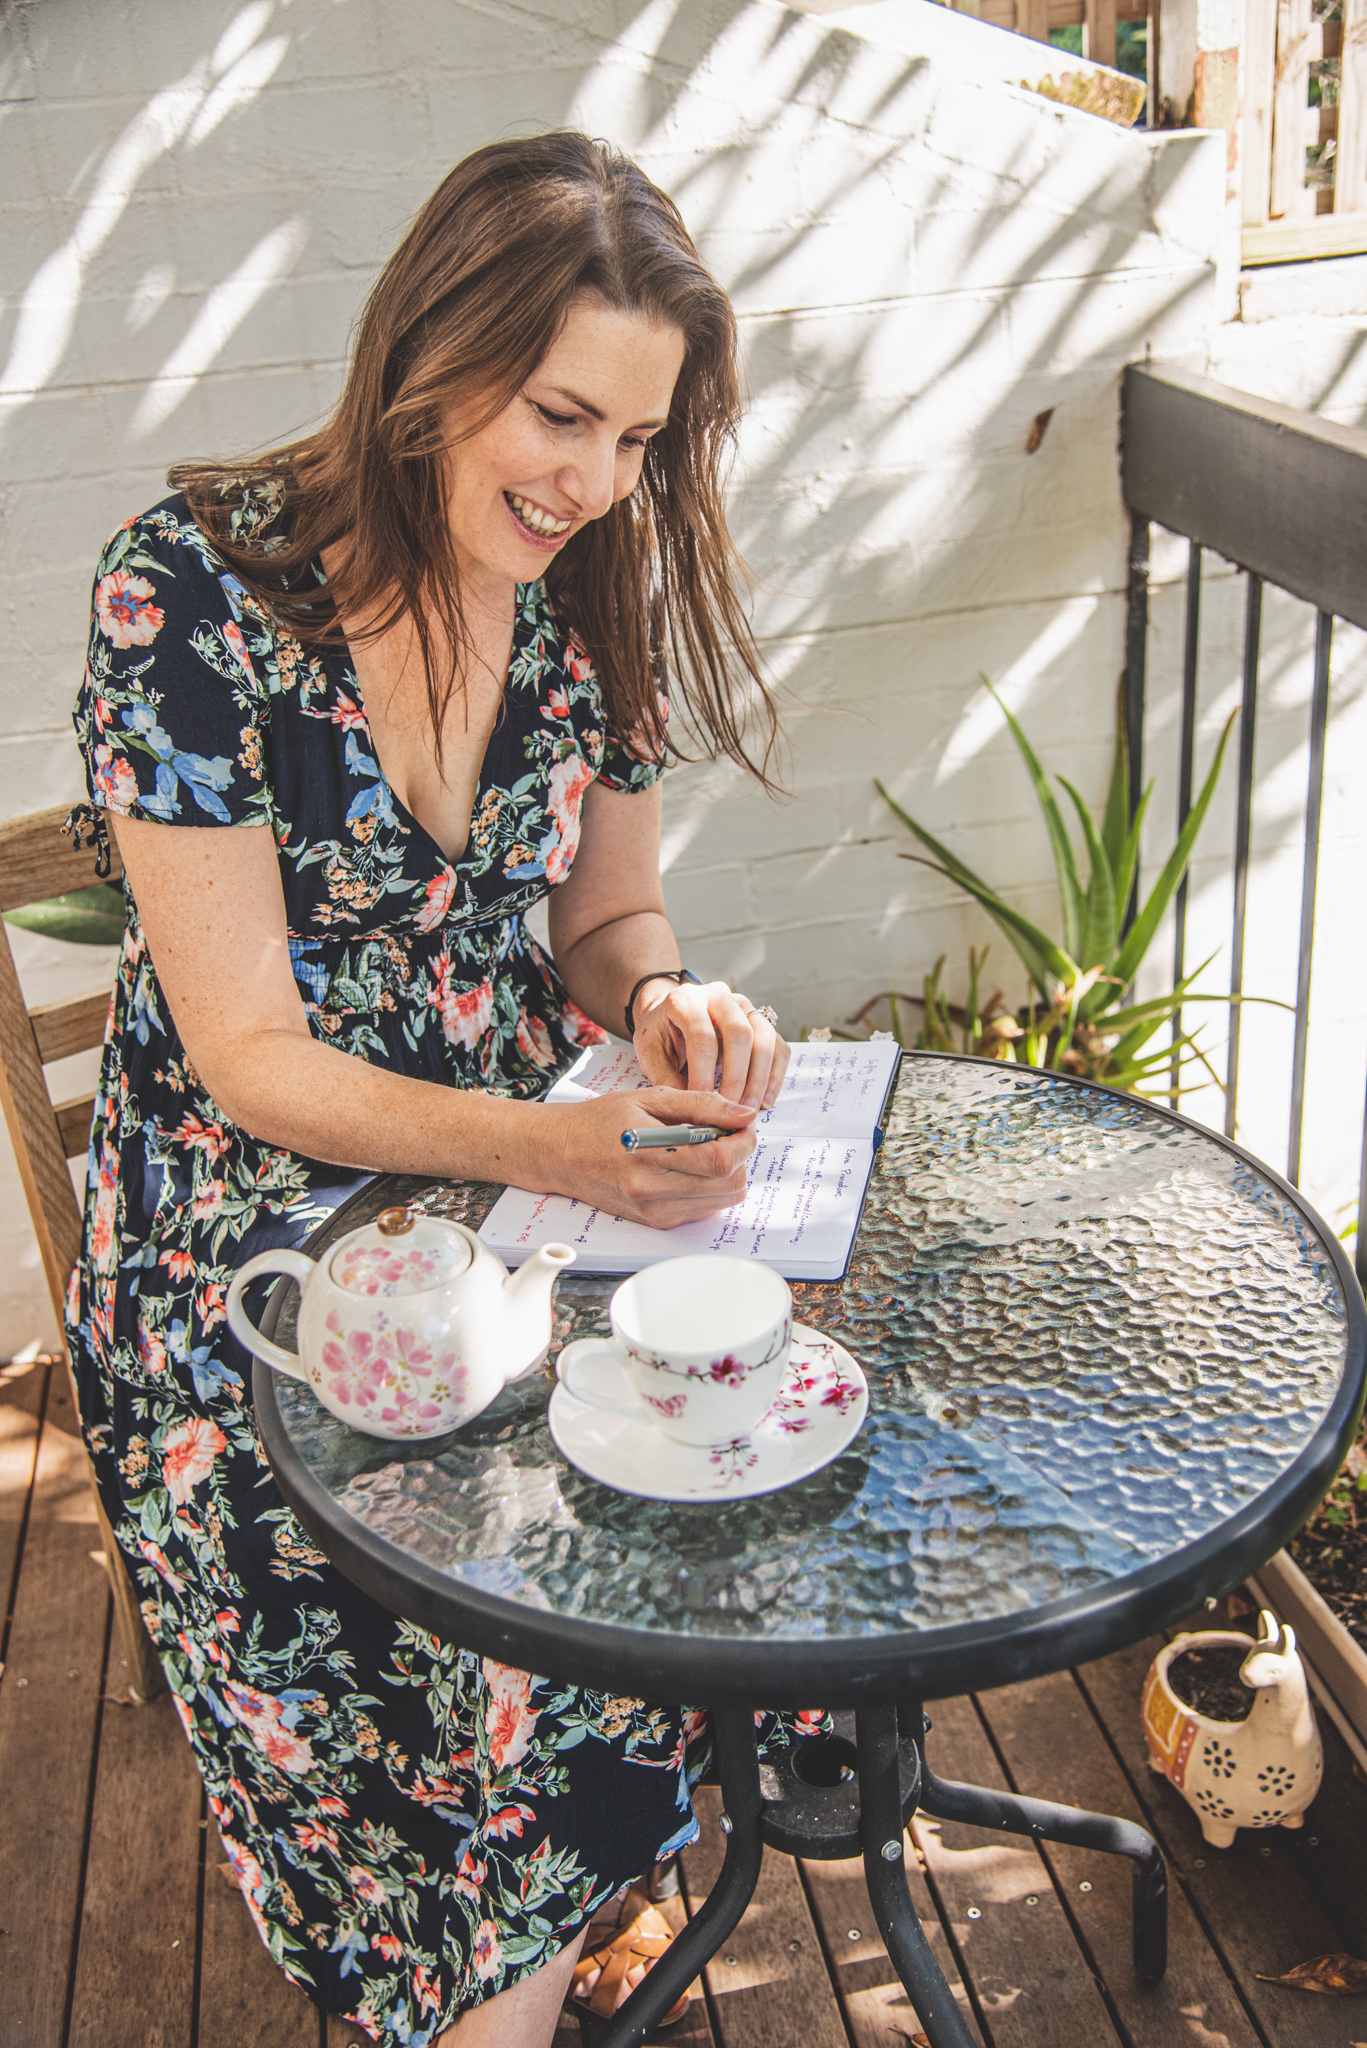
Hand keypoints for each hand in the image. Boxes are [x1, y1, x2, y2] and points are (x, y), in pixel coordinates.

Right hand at [545, 1087, 757, 1228]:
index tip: (743, 1125)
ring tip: (709, 1149)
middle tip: (728, 1134)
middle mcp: (652, 1190)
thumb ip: (702, 1104)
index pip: (720, 1160)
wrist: (559, 1153)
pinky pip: (704, 1211)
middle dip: (740, 1157)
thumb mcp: (650, 1098)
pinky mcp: (656, 1222)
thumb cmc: (599, 1121)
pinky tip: (693, 1167)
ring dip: (729, 1174)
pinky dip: (711, 1188)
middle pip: (728, 1184)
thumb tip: (744, 1114)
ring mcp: (654, 1211)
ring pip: (722, 1201)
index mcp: (648, 1156)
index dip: (744, 1142)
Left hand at [632, 979, 789, 1108]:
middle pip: (740, 1033)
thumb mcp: (651, 1053)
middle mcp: (719, 996)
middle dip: (737, 1077)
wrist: (670, 1014)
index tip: (703, 1102)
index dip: (704, 1072)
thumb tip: (689, 1108)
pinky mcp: (760, 1020)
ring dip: (760, 1078)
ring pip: (764, 1037)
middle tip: (731, 1108)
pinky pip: (778, 1045)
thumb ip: (666, 1079)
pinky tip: (765, 1099)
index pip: (702, 1036)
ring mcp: (744, 1006)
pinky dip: (775, 1074)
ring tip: (750, 1109)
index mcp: (687, 1000)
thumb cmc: (661, 1033)